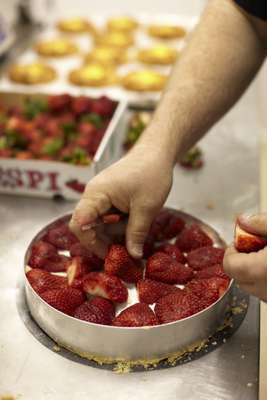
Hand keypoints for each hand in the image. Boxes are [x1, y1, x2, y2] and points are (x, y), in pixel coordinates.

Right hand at [69, 143, 172, 258]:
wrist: (157, 153)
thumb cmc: (151, 174)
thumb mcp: (146, 208)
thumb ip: (137, 233)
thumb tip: (134, 256)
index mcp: (96, 194)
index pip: (79, 224)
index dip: (90, 243)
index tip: (109, 254)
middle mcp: (93, 196)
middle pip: (87, 226)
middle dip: (103, 242)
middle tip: (122, 254)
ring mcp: (101, 197)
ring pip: (98, 224)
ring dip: (112, 235)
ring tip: (132, 241)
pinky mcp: (109, 198)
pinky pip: (107, 217)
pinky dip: (117, 227)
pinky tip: (132, 231)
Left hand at [224, 213, 266, 300]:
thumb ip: (260, 223)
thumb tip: (242, 220)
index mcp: (261, 270)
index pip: (229, 265)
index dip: (232, 251)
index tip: (242, 242)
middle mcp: (266, 290)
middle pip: (239, 278)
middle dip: (243, 261)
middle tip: (257, 247)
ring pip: (254, 288)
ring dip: (255, 272)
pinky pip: (266, 292)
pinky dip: (266, 280)